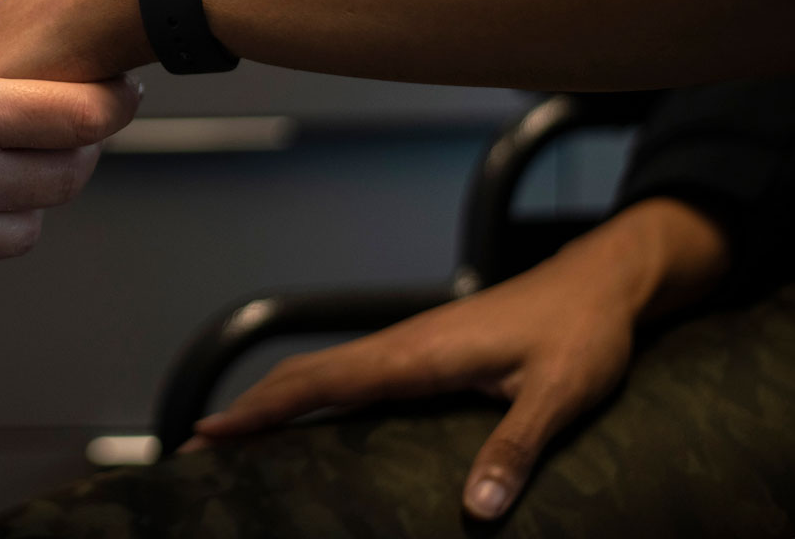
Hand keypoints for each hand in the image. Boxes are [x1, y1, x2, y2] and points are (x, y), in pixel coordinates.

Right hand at [187, 199, 727, 520]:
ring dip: (273, 400)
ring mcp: (409, 345)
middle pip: (306, 376)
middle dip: (248, 409)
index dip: (263, 409)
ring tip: (231, 436)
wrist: (599, 283)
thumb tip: (476, 512)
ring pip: (322, 371)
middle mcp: (403, 345)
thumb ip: (516, 450)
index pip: (323, 383)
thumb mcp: (560, 396)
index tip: (210, 432)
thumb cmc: (582, 334)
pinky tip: (304, 417)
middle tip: (195, 448)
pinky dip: (308, 393)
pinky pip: (348, 373)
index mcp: (420, 354)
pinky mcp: (423, 351)